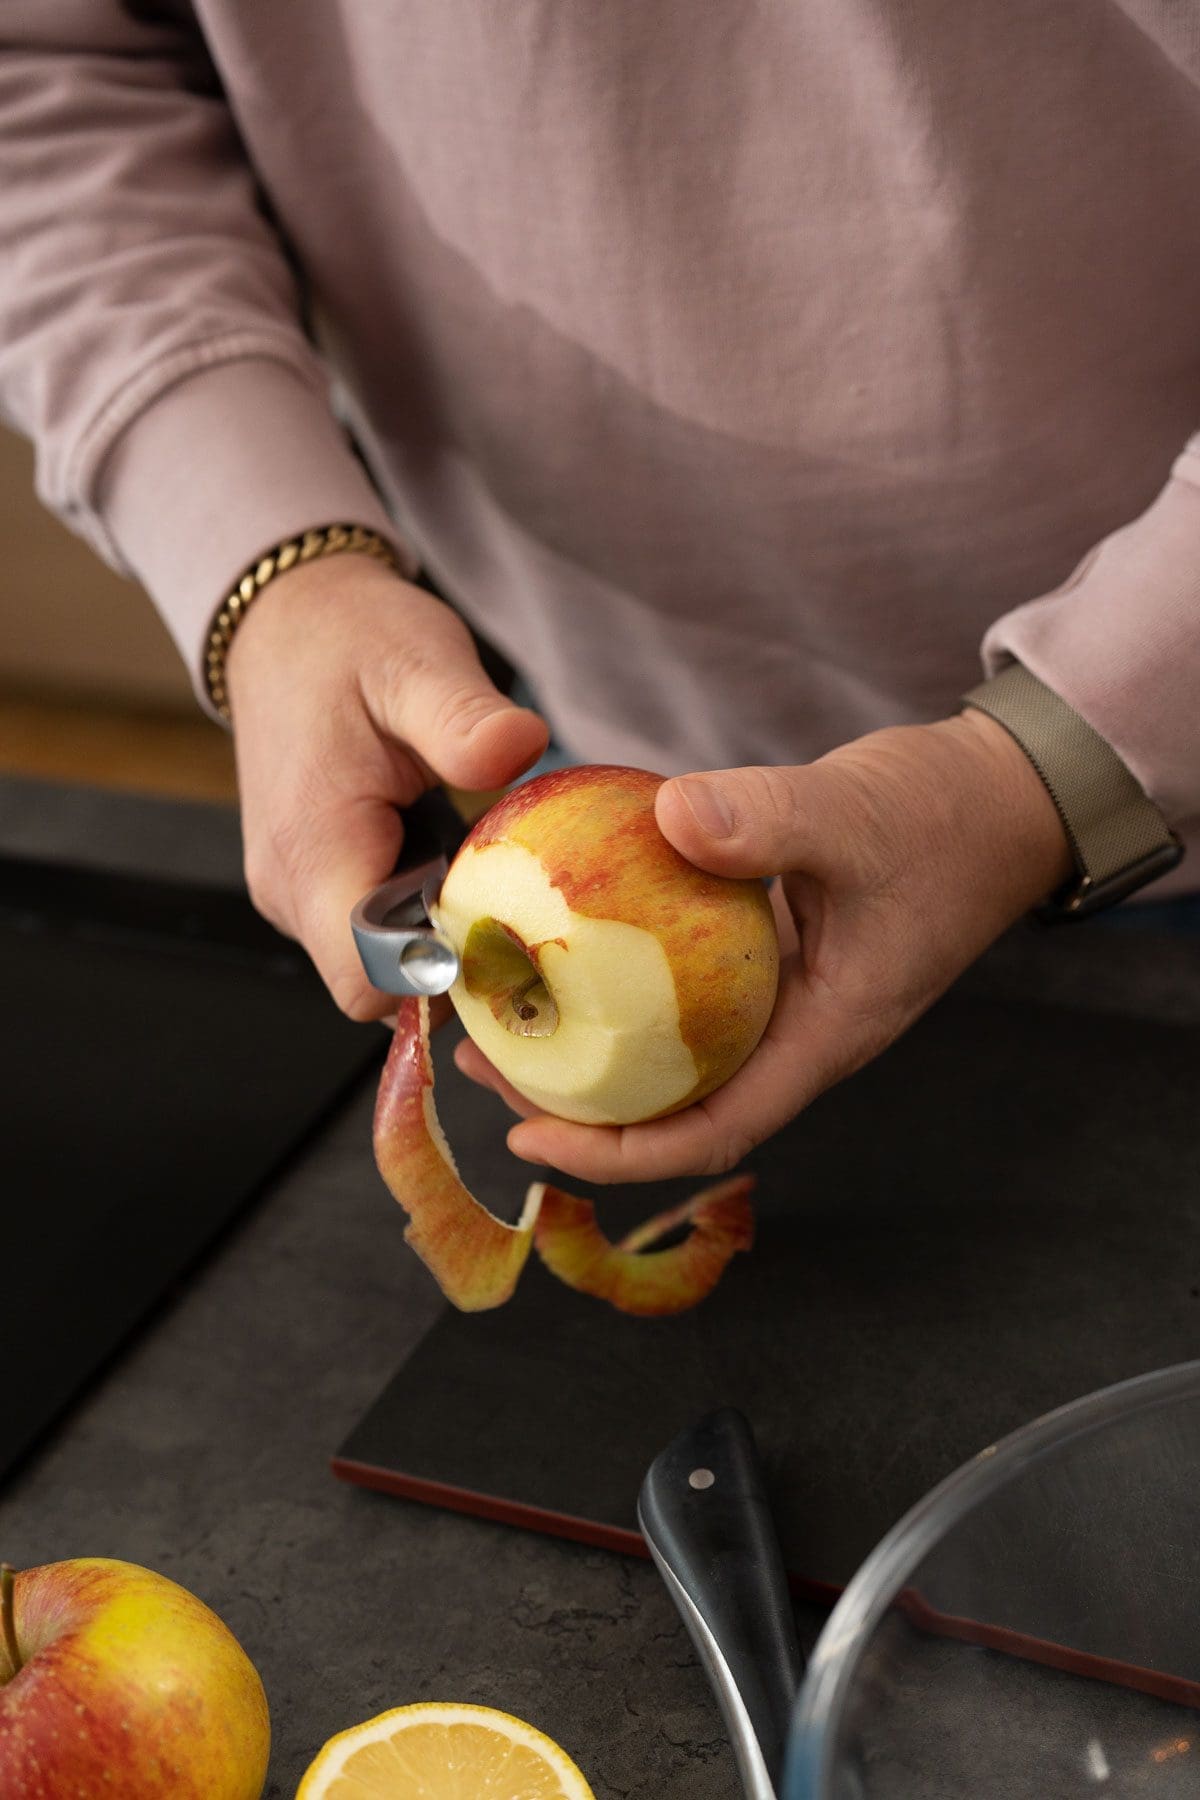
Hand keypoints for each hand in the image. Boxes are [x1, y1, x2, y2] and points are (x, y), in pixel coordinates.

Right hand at [225, 555, 547, 1018]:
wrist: (286, 623)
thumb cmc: (349, 640)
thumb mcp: (418, 662)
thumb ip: (464, 718)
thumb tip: (520, 747)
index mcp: (312, 852)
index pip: (370, 980)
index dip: (443, 979)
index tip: (508, 934)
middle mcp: (291, 892)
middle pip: (380, 985)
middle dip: (454, 961)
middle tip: (517, 901)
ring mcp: (296, 894)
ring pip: (377, 965)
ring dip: (438, 934)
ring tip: (483, 868)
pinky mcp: (311, 887)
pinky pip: (371, 933)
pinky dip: (418, 913)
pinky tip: (453, 860)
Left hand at [454, 710, 1073, 1179]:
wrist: (1002, 798)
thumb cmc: (948, 820)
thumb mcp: (856, 814)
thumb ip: (769, 817)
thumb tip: (665, 815)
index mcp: (822, 1034)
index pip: (711, 1130)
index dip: (615, 1153)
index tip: (530, 1138)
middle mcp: (795, 1031)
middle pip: (674, 1103)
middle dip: (577, 1101)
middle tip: (487, 1059)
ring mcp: (784, 995)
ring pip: (676, 1048)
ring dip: (593, 1040)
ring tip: (510, 1008)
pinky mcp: (772, 953)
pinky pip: (688, 986)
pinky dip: (627, 974)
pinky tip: (577, 937)